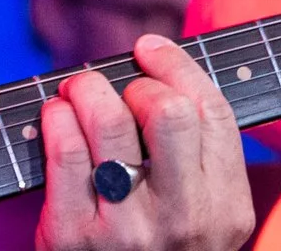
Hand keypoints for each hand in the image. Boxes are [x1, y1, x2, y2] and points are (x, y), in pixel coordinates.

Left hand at [35, 35, 254, 250]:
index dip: (176, 65)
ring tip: (79, 92)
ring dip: (86, 88)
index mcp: (225, 210)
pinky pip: (63, 148)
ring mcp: (127, 231)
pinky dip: (55, 116)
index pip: (211, 111)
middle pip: (167, 110)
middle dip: (136, 82)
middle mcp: (182, 221)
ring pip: (108, 120)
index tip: (150, 49)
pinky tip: (56, 117)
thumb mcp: (200, 214)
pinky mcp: (73, 237)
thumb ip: (195, 155)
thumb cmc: (157, 249)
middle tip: (118, 88)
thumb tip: (162, 66)